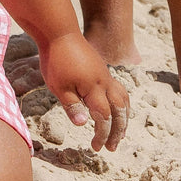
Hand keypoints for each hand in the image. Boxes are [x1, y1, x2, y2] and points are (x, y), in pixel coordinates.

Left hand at [37, 33, 129, 151]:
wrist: (59, 31)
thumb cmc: (56, 59)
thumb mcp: (59, 86)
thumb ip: (72, 106)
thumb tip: (84, 125)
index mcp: (94, 89)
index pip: (105, 118)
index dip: (103, 134)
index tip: (96, 148)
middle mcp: (104, 82)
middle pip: (119, 110)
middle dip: (118, 131)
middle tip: (113, 147)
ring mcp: (105, 75)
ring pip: (123, 99)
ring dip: (123, 118)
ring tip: (120, 132)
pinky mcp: (101, 69)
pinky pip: (119, 89)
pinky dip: (121, 104)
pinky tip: (114, 109)